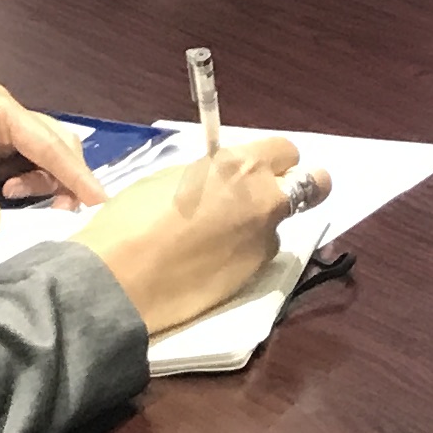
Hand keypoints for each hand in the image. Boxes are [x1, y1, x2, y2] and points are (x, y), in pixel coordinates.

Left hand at [0, 84, 107, 233]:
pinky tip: (8, 202)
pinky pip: (12, 171)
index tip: (100, 200)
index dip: (76, 173)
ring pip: (35, 160)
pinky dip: (19, 189)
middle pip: (52, 146)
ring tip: (27, 206)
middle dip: (64, 177)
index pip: (49, 142)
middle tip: (69, 212)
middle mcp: (0, 117)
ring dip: (40, 184)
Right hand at [75, 136, 306, 333]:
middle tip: (269, 197)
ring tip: (216, 242)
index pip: (286, 150)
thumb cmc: (131, 220)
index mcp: (241, 166)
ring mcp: (263, 241)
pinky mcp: (254, 277)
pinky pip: (257, 257)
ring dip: (259, 228)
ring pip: (278, 227)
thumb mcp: (171, 178)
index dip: (272, 160)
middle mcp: (264, 200)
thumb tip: (222, 181)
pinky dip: (242, 256)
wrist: (117, 281)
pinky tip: (208, 265)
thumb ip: (211, 175)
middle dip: (301, 186)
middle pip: (315, 185)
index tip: (259, 169)